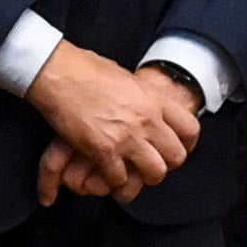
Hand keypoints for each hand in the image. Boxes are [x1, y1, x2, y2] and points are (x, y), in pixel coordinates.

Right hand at [27, 46, 197, 202]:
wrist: (57, 71)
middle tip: (149, 164)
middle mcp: (147, 119)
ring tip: (129, 172)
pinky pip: (120, 178)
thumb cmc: (84, 68)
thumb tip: (142, 104)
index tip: (176, 149)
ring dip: (142, 176)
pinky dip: (112, 179)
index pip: (190, 129)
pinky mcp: (104, 150)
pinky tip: (104, 171)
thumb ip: (140, 96)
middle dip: (165, 164)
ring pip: (154, 173)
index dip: (186, 144)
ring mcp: (127, 136)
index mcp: (153, 99)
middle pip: (176, 156)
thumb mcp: (125, 78)